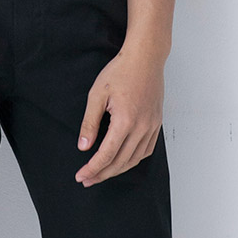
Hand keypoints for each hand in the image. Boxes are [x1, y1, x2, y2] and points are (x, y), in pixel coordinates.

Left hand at [74, 46, 164, 185]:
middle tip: (88, 180)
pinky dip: (134, 160)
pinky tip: (124, 161)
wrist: (145, 58)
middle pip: (121, 162)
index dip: (93, 168)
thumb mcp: (97, 93)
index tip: (81, 176)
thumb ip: (90, 122)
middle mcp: (141, 127)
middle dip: (102, 174)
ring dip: (118, 170)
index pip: (107, 154)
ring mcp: (152, 126)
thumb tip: (84, 146)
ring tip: (102, 173)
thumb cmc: (120, 71)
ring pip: (135, 159)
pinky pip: (146, 150)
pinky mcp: (156, 123)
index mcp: (125, 121)